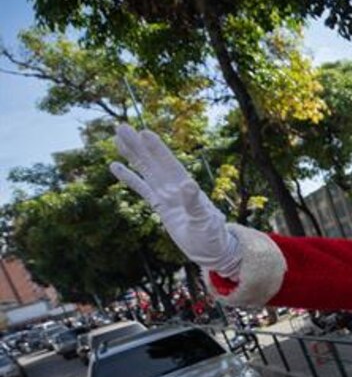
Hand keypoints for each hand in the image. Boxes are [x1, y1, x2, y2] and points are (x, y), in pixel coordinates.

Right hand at [110, 125, 241, 278]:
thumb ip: (195, 203)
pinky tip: (115, 166)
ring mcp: (167, 195)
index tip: (144, 133)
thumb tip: (188, 184)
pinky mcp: (160, 205)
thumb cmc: (212, 235)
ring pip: (146, 171)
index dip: (157, 149)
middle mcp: (175, 187)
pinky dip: (129, 178)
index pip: (169, 164)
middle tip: (121, 126)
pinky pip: (142, 188)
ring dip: (132, 155)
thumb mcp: (204, 220)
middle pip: (153, 162)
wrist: (210, 250)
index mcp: (187, 187)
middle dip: (139, 145)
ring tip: (117, 138)